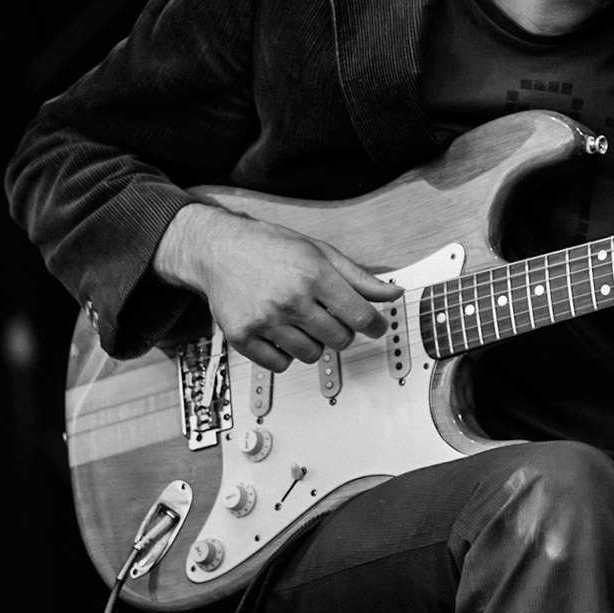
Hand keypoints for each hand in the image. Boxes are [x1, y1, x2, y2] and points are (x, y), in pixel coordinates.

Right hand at [155, 203, 400, 371]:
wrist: (219, 249)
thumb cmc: (273, 248)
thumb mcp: (321, 253)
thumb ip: (359, 278)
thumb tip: (394, 294)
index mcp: (314, 276)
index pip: (361, 316)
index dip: (376, 325)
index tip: (376, 326)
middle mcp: (290, 299)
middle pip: (340, 339)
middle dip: (342, 330)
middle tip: (329, 316)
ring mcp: (265, 320)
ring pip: (311, 355)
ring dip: (314, 343)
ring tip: (301, 321)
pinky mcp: (242, 336)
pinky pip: (280, 365)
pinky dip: (285, 354)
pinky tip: (280, 332)